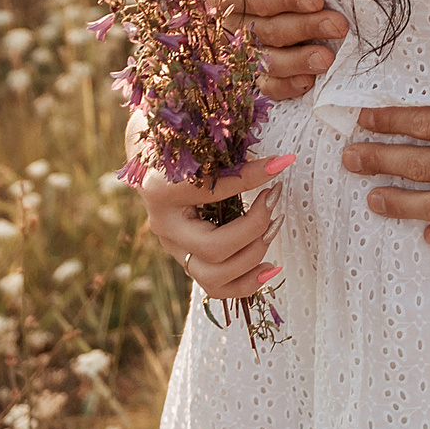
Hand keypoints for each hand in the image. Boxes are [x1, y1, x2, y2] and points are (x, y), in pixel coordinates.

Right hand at [135, 152, 294, 301]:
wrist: (149, 160)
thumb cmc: (176, 143)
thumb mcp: (197, 142)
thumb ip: (229, 152)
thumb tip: (280, 161)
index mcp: (160, 190)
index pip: (212, 190)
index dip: (251, 178)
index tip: (280, 163)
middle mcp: (165, 225)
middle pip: (213, 248)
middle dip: (254, 228)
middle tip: (274, 199)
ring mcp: (174, 247)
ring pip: (213, 277)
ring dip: (252, 257)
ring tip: (274, 228)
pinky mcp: (187, 259)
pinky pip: (216, 286)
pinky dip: (246, 282)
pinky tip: (270, 267)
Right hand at [217, 0, 348, 102]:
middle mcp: (230, 22)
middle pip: (265, 29)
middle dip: (305, 27)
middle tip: (338, 25)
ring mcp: (240, 52)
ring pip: (265, 60)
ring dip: (298, 60)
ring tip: (327, 58)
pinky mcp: (252, 75)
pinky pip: (265, 86)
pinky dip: (286, 86)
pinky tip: (308, 81)